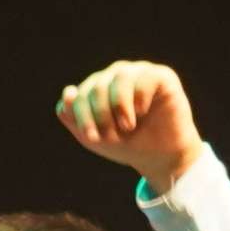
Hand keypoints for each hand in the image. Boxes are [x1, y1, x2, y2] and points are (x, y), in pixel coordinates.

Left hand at [55, 59, 202, 194]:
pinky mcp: (162, 77)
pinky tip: (142, 112)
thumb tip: (68, 93)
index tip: (92, 137)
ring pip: (120, 77)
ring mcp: (139, 73)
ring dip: (120, 105)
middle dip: (101, 114)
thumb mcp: (94, 137)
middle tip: (112, 135)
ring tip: (127, 126)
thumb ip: (73, 117)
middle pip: (98, 86)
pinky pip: (145, 78)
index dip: (82, 116)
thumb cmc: (128, 144)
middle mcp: (116, 76)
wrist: (161, 157)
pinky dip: (140, 98)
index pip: (80, 95)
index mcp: (97, 88)